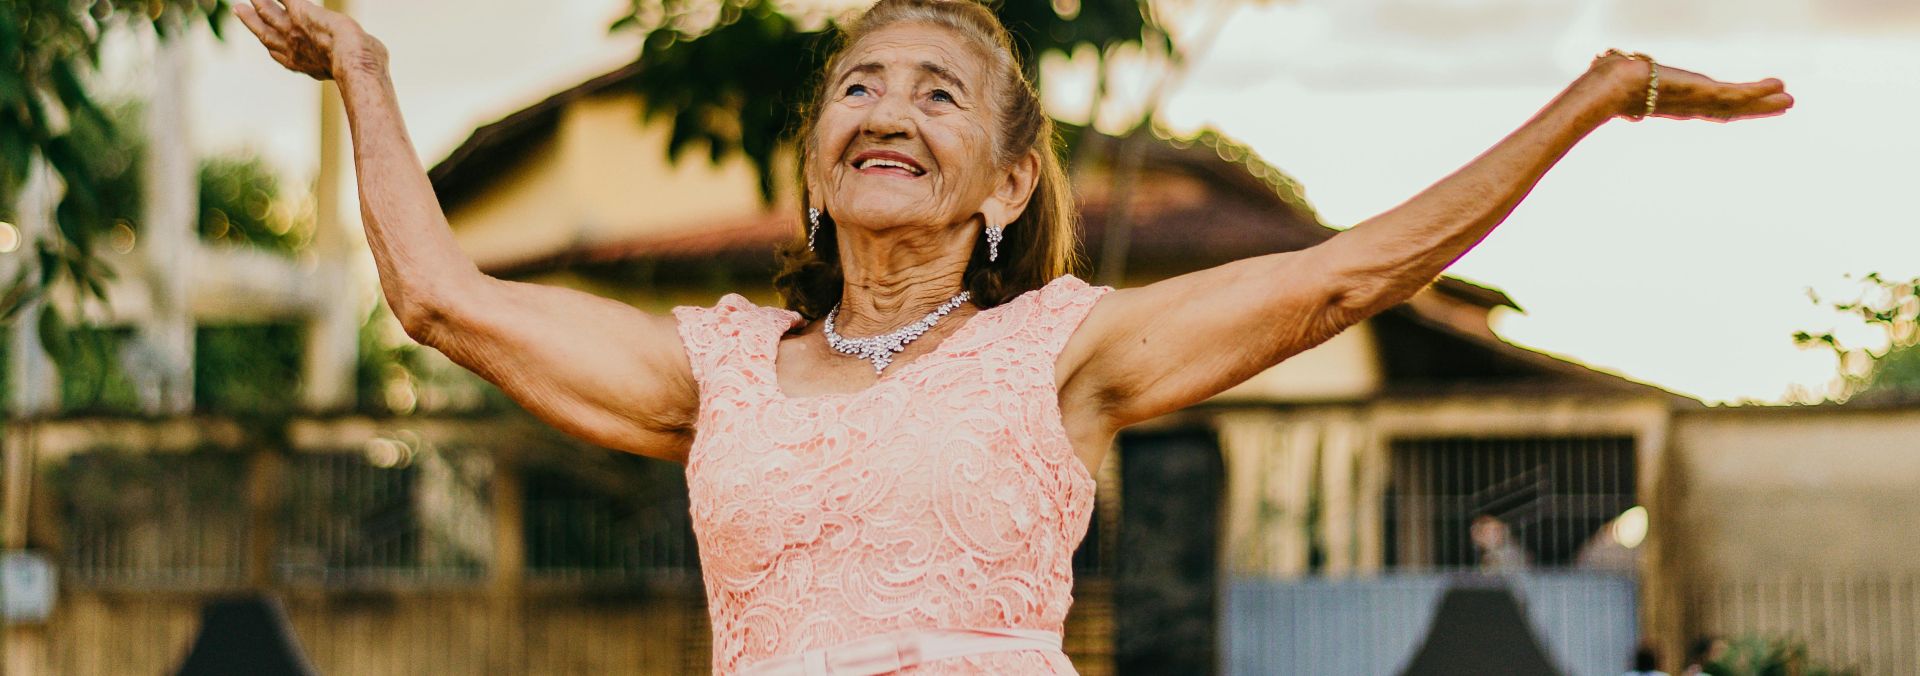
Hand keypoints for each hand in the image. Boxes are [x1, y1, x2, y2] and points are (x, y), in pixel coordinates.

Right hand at [233, 0, 381, 80]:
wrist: (356, 64)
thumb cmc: (364, 69)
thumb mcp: (358, 64)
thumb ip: (355, 58)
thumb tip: (370, 57)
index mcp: (307, 64)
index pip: (282, 55)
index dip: (272, 46)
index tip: (264, 42)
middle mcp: (294, 49)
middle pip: (266, 33)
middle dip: (252, 22)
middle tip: (239, 9)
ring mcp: (295, 31)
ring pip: (269, 14)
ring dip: (259, 3)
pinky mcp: (302, 12)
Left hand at [1594, 53, 1794, 122]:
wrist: (1612, 87)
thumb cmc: (1610, 82)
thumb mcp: (1624, 77)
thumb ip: (1622, 73)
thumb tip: (1605, 62)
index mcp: (1676, 103)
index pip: (1708, 108)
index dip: (1728, 108)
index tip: (1740, 109)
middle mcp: (1690, 106)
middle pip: (1731, 110)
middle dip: (1756, 108)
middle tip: (1783, 105)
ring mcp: (1700, 102)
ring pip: (1740, 105)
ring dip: (1765, 103)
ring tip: (1790, 100)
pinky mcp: (1706, 94)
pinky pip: (1740, 93)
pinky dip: (1759, 90)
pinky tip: (1779, 86)